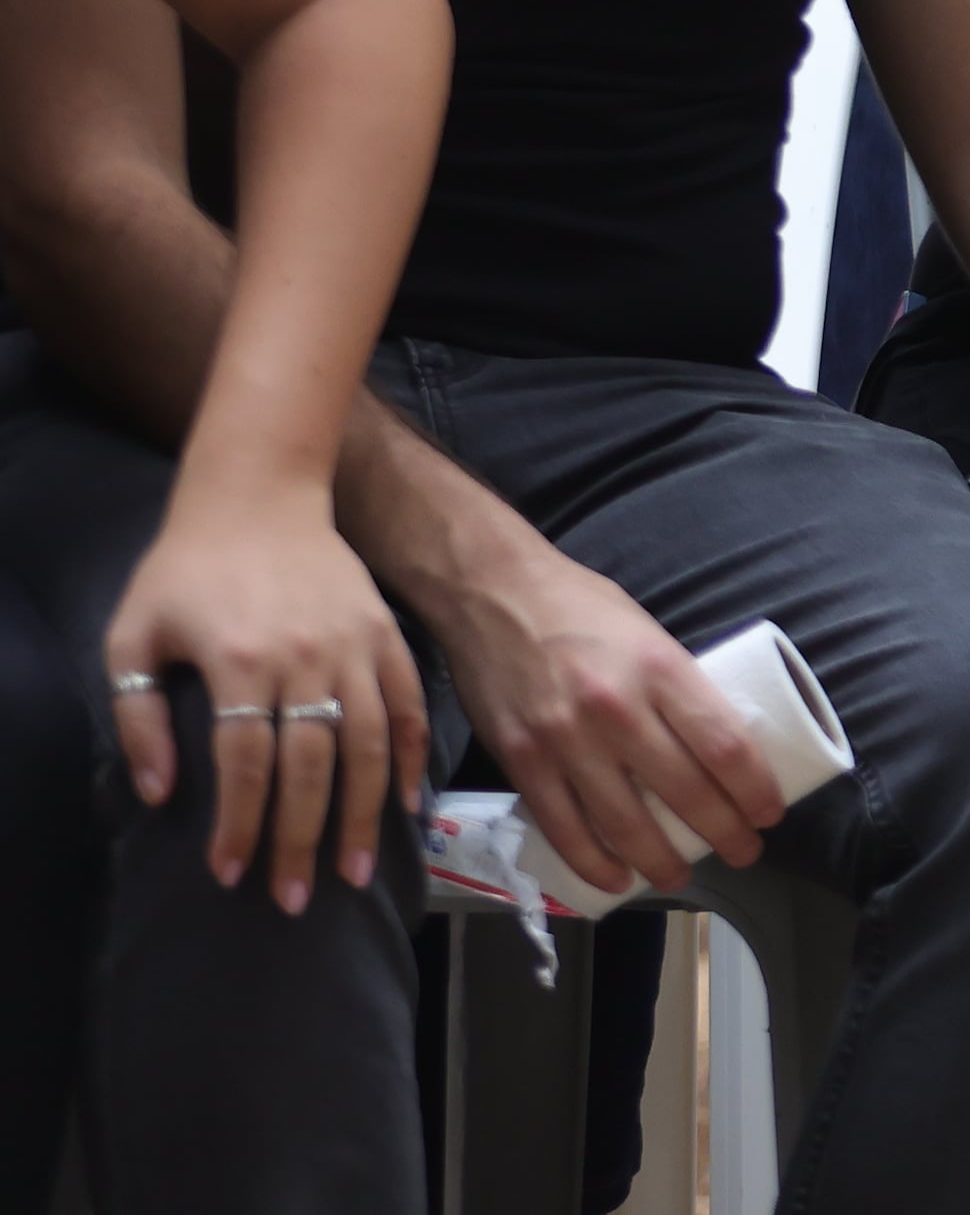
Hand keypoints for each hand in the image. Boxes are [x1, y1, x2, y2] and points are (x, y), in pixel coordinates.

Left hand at [102, 483, 431, 911]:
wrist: (257, 495)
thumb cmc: (183, 570)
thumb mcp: (132, 638)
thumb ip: (138, 719)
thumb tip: (160, 794)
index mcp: (241, 662)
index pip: (246, 763)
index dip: (240, 824)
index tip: (230, 874)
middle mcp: (306, 659)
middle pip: (313, 765)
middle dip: (303, 838)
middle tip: (295, 898)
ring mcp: (354, 646)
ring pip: (370, 743)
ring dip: (363, 812)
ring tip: (353, 870)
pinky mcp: (385, 634)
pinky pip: (408, 704)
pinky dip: (412, 757)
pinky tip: (405, 804)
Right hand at [413, 525, 786, 896]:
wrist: (492, 592)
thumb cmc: (581, 607)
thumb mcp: (648, 632)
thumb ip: (675, 684)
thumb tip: (712, 741)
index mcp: (660, 668)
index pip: (724, 745)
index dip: (753, 789)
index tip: (769, 812)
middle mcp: (616, 708)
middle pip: (684, 791)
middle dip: (723, 832)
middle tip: (745, 853)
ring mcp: (565, 740)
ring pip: (624, 822)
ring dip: (660, 861)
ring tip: (683, 876)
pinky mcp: (521, 761)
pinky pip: (563, 828)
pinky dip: (593, 863)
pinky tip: (616, 879)